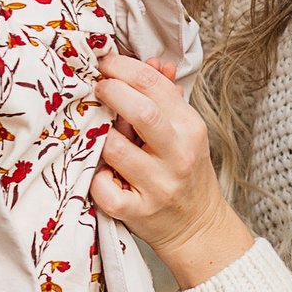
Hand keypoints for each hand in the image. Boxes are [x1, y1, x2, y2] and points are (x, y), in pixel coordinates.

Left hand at [90, 54, 256, 289]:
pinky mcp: (136, 211)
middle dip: (111, 91)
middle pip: (142, 112)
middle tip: (96, 87)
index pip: (154, 86)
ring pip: (115, 148)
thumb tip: (153, 63)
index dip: (123, 68)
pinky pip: (102, 187)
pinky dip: (94, 175)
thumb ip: (168, 97)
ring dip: (98, 134)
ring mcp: (157, 186)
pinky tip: (99, 169)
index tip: (105, 64)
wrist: (197, 228)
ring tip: (95, 127)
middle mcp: (177, 156)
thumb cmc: (185, 173)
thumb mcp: (185, 132)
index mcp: (190, 128)